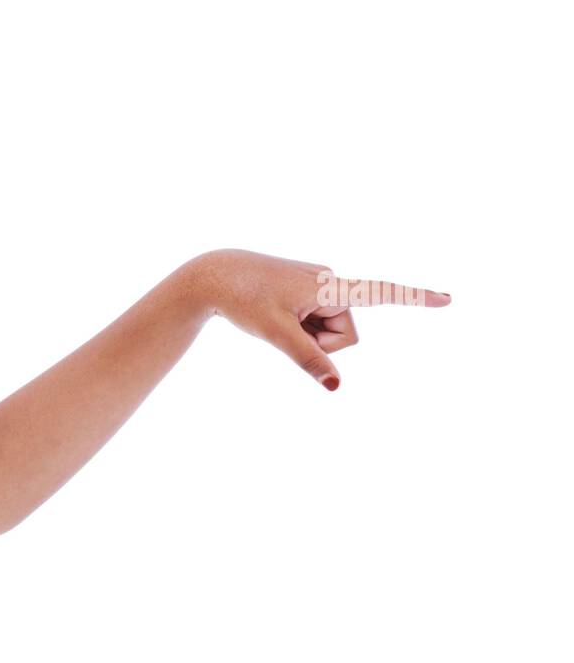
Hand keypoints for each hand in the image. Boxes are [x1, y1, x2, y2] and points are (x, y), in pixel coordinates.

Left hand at [186, 247, 450, 390]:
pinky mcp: (309, 291)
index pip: (381, 293)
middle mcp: (331, 281)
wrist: (213, 275)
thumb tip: (336, 386)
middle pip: (345, 335)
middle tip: (283, 326)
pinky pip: (315, 324)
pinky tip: (276, 314)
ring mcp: (320, 286)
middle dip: (321, 343)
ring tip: (276, 317)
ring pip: (330, 332)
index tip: (449, 299)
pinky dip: (299, 329)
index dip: (416, 298)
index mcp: (329, 285)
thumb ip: (308, 359)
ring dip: (307, 336)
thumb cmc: (242, 299)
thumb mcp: (275, 334)